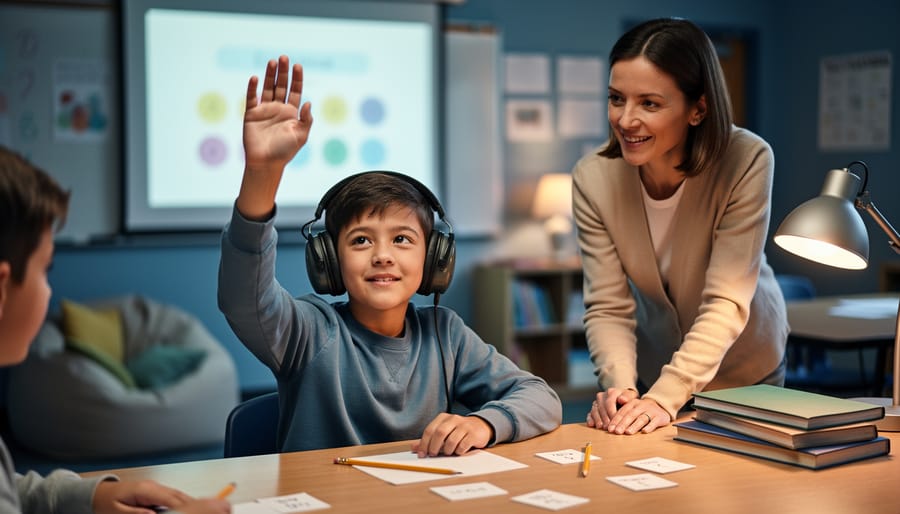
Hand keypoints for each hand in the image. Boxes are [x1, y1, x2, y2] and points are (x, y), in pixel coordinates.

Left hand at [92, 479, 230, 513]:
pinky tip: (192, 508)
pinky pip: (174, 498)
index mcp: (146, 489)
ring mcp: (156, 488)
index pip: (173, 499)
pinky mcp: (156, 493)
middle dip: (198, 503)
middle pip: (181, 496)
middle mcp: (154, 486)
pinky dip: (185, 503)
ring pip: (180, 496)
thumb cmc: (105, 503)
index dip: (189, 506)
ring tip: (210, 507)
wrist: (98, 493)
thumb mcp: (118, 512)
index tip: (201, 509)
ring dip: (193, 503)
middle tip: (216, 507)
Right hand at [237, 54, 313, 220]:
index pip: (295, 90)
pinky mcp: (251, 114)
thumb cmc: (285, 151)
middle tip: (284, 58)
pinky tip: (255, 78)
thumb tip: (308, 103)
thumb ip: (306, 120)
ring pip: (267, 88)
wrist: (266, 163)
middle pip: (281, 85)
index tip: (297, 66)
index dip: (296, 78)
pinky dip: (253, 88)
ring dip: (269, 75)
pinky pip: (252, 98)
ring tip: (272, 62)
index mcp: (292, 112)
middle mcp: (278, 108)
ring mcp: (265, 110)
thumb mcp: (301, 136)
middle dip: (283, 72)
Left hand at [411, 413, 493, 456]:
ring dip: (448, 450)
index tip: (422, 455)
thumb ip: (429, 440)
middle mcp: (454, 419)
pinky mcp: (473, 434)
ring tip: (449, 452)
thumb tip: (414, 447)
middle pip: (440, 433)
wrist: (480, 426)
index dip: (424, 443)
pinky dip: (459, 451)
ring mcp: (464, 426)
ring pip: (452, 440)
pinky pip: (463, 445)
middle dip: (434, 447)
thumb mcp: (443, 433)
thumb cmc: (458, 431)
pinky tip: (459, 451)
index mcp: (443, 418)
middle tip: (433, 455)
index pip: (430, 430)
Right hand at [586, 387, 636, 429]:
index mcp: (611, 392)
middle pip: (601, 407)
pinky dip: (590, 419)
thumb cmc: (628, 399)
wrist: (622, 398)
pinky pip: (590, 413)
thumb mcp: (631, 396)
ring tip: (601, 427)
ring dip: (598, 419)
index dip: (612, 413)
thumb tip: (622, 399)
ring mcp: (596, 402)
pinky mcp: (593, 408)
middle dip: (605, 418)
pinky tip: (591, 425)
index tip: (616, 422)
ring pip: (595, 410)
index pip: (609, 402)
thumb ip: (628, 397)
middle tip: (608, 428)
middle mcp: (602, 395)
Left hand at [587, 389, 669, 434]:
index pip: (622, 412)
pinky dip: (650, 427)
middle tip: (616, 432)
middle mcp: (641, 406)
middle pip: (630, 415)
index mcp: (632, 403)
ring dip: (634, 426)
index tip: (609, 429)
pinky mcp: (660, 417)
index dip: (615, 420)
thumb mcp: (632, 409)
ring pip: (642, 418)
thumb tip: (608, 423)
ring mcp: (651, 411)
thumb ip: (622, 414)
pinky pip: (654, 422)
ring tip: (628, 432)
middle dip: (623, 424)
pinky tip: (645, 432)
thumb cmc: (641, 410)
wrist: (660, 405)